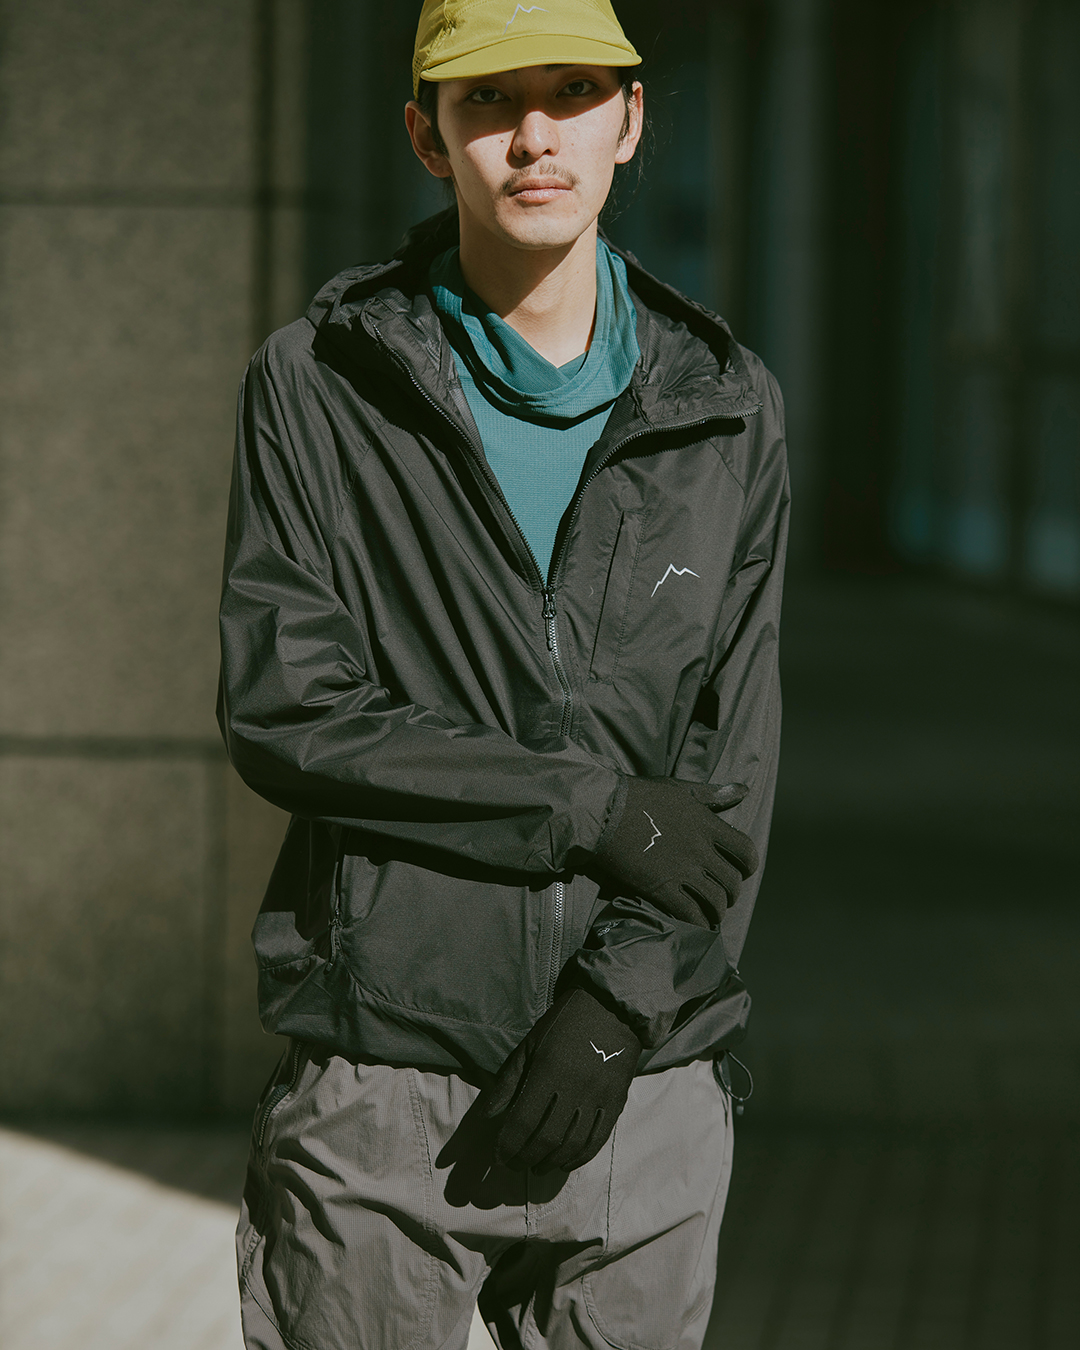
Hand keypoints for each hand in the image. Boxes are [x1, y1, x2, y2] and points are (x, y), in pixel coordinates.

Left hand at [477, 988, 639, 1172]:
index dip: (508, 1145)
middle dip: (525, 1158)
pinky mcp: (615, 1103)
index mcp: (547, 1071)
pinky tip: (564, 1164)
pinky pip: (597, 1140)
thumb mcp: (528, 1045)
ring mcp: (598, 1098)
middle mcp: (574, 1088)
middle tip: (513, 1166)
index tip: (498, 1157)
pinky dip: (579, 1158)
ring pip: (572, 1145)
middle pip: (546, 1139)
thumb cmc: (563, 1025)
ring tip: (536, 1168)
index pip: (523, 1122)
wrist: (610, 1009)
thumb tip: (488, 1116)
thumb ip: (508, 1081)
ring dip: (550, 1163)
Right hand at [593, 778, 758, 927]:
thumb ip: (712, 793)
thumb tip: (743, 789)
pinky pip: (690, 914)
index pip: (746, 851)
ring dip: (716, 911)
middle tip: (721, 896)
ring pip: (716, 902)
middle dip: (731, 893)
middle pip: (732, 881)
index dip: (748, 866)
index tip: (741, 871)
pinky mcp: (661, 888)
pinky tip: (694, 923)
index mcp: (707, 824)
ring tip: (709, 914)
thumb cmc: (638, 796)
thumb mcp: (678, 788)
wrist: (602, 811)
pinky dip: (697, 923)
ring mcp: (681, 870)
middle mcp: (700, 849)